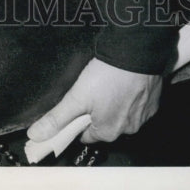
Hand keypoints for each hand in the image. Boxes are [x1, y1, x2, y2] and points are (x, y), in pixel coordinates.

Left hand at [26, 58, 161, 144]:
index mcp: (108, 132)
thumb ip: (56, 118)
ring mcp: (143, 117)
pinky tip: (123, 82)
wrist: (136, 54)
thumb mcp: (76, 97)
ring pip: (122, 115)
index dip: (77, 121)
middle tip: (91, 91)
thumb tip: (36, 136)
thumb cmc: (107, 76)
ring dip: (115, 104)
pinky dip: (130, 96)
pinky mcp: (153, 102)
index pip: (86, 134)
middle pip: (105, 125)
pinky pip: (138, 104)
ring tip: (107, 84)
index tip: (75, 107)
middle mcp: (128, 130)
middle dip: (97, 112)